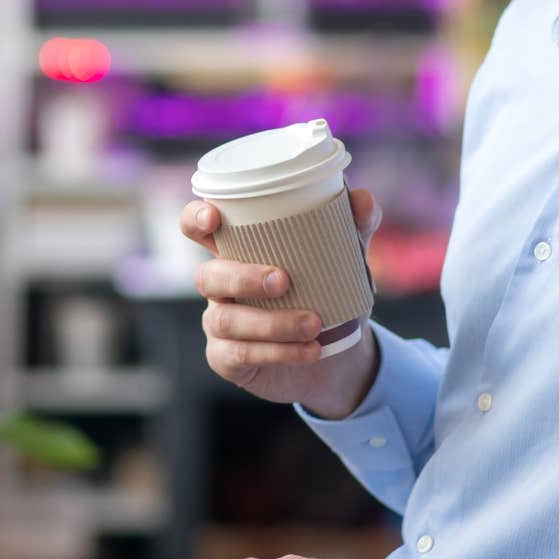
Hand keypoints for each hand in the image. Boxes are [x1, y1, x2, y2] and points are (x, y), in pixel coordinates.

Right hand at [181, 189, 382, 415]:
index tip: (213, 218)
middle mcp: (219, 285)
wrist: (336, 355)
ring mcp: (218, 322)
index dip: (195, 218)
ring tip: (314, 324)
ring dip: (271, 322)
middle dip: (243, 278)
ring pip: (226, 319)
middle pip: (208, 275)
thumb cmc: (326, 294)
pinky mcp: (225, 359)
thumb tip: (364, 199)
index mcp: (236, 250)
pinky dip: (278, 351)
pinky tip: (310, 350)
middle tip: (284, 281)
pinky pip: (240, 354)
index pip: (196, 226)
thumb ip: (353, 228)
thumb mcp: (344, 260)